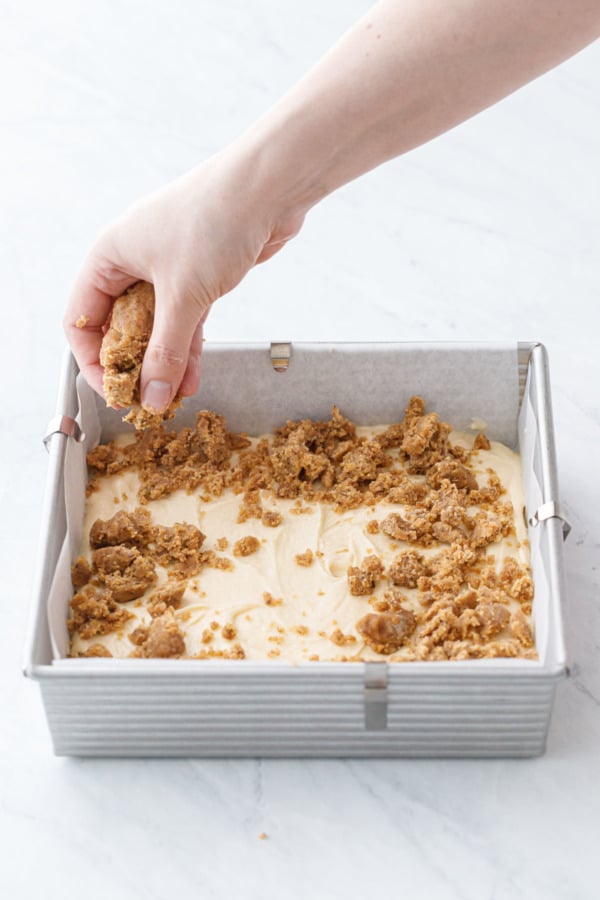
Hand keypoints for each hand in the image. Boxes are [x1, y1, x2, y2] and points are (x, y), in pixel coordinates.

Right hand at [64, 148, 305, 410]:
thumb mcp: (183, 296)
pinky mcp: (200, 275)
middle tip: (147, 401)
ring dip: (164, 364)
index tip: (114, 392)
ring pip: (156, 328)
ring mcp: (168, 268)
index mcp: (110, 256)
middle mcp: (133, 261)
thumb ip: (166, 352)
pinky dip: (188, 349)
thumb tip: (152, 396)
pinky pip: (186, 321)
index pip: (83, 319)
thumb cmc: (214, 222)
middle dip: (132, 366)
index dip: (93, 360)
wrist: (269, 187)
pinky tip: (192, 380)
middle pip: (119, 327)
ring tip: (172, 399)